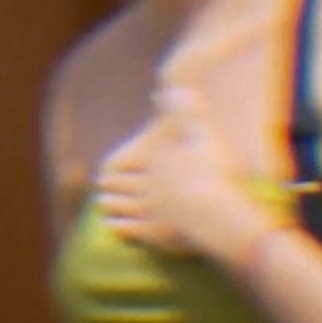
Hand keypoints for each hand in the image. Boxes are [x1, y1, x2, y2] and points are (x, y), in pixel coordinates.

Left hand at [97, 88, 285, 264]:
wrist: (217, 213)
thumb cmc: (213, 174)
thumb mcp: (203, 137)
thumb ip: (187, 114)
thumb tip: (171, 88)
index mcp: (153, 162)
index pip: (119, 166)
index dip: (113, 171)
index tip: (106, 174)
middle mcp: (144, 186)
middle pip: (113, 186)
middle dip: (109, 188)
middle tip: (104, 190)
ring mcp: (145, 211)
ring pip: (113, 207)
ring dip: (110, 206)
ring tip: (108, 208)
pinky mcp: (151, 235)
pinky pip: (123, 232)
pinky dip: (118, 229)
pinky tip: (119, 230)